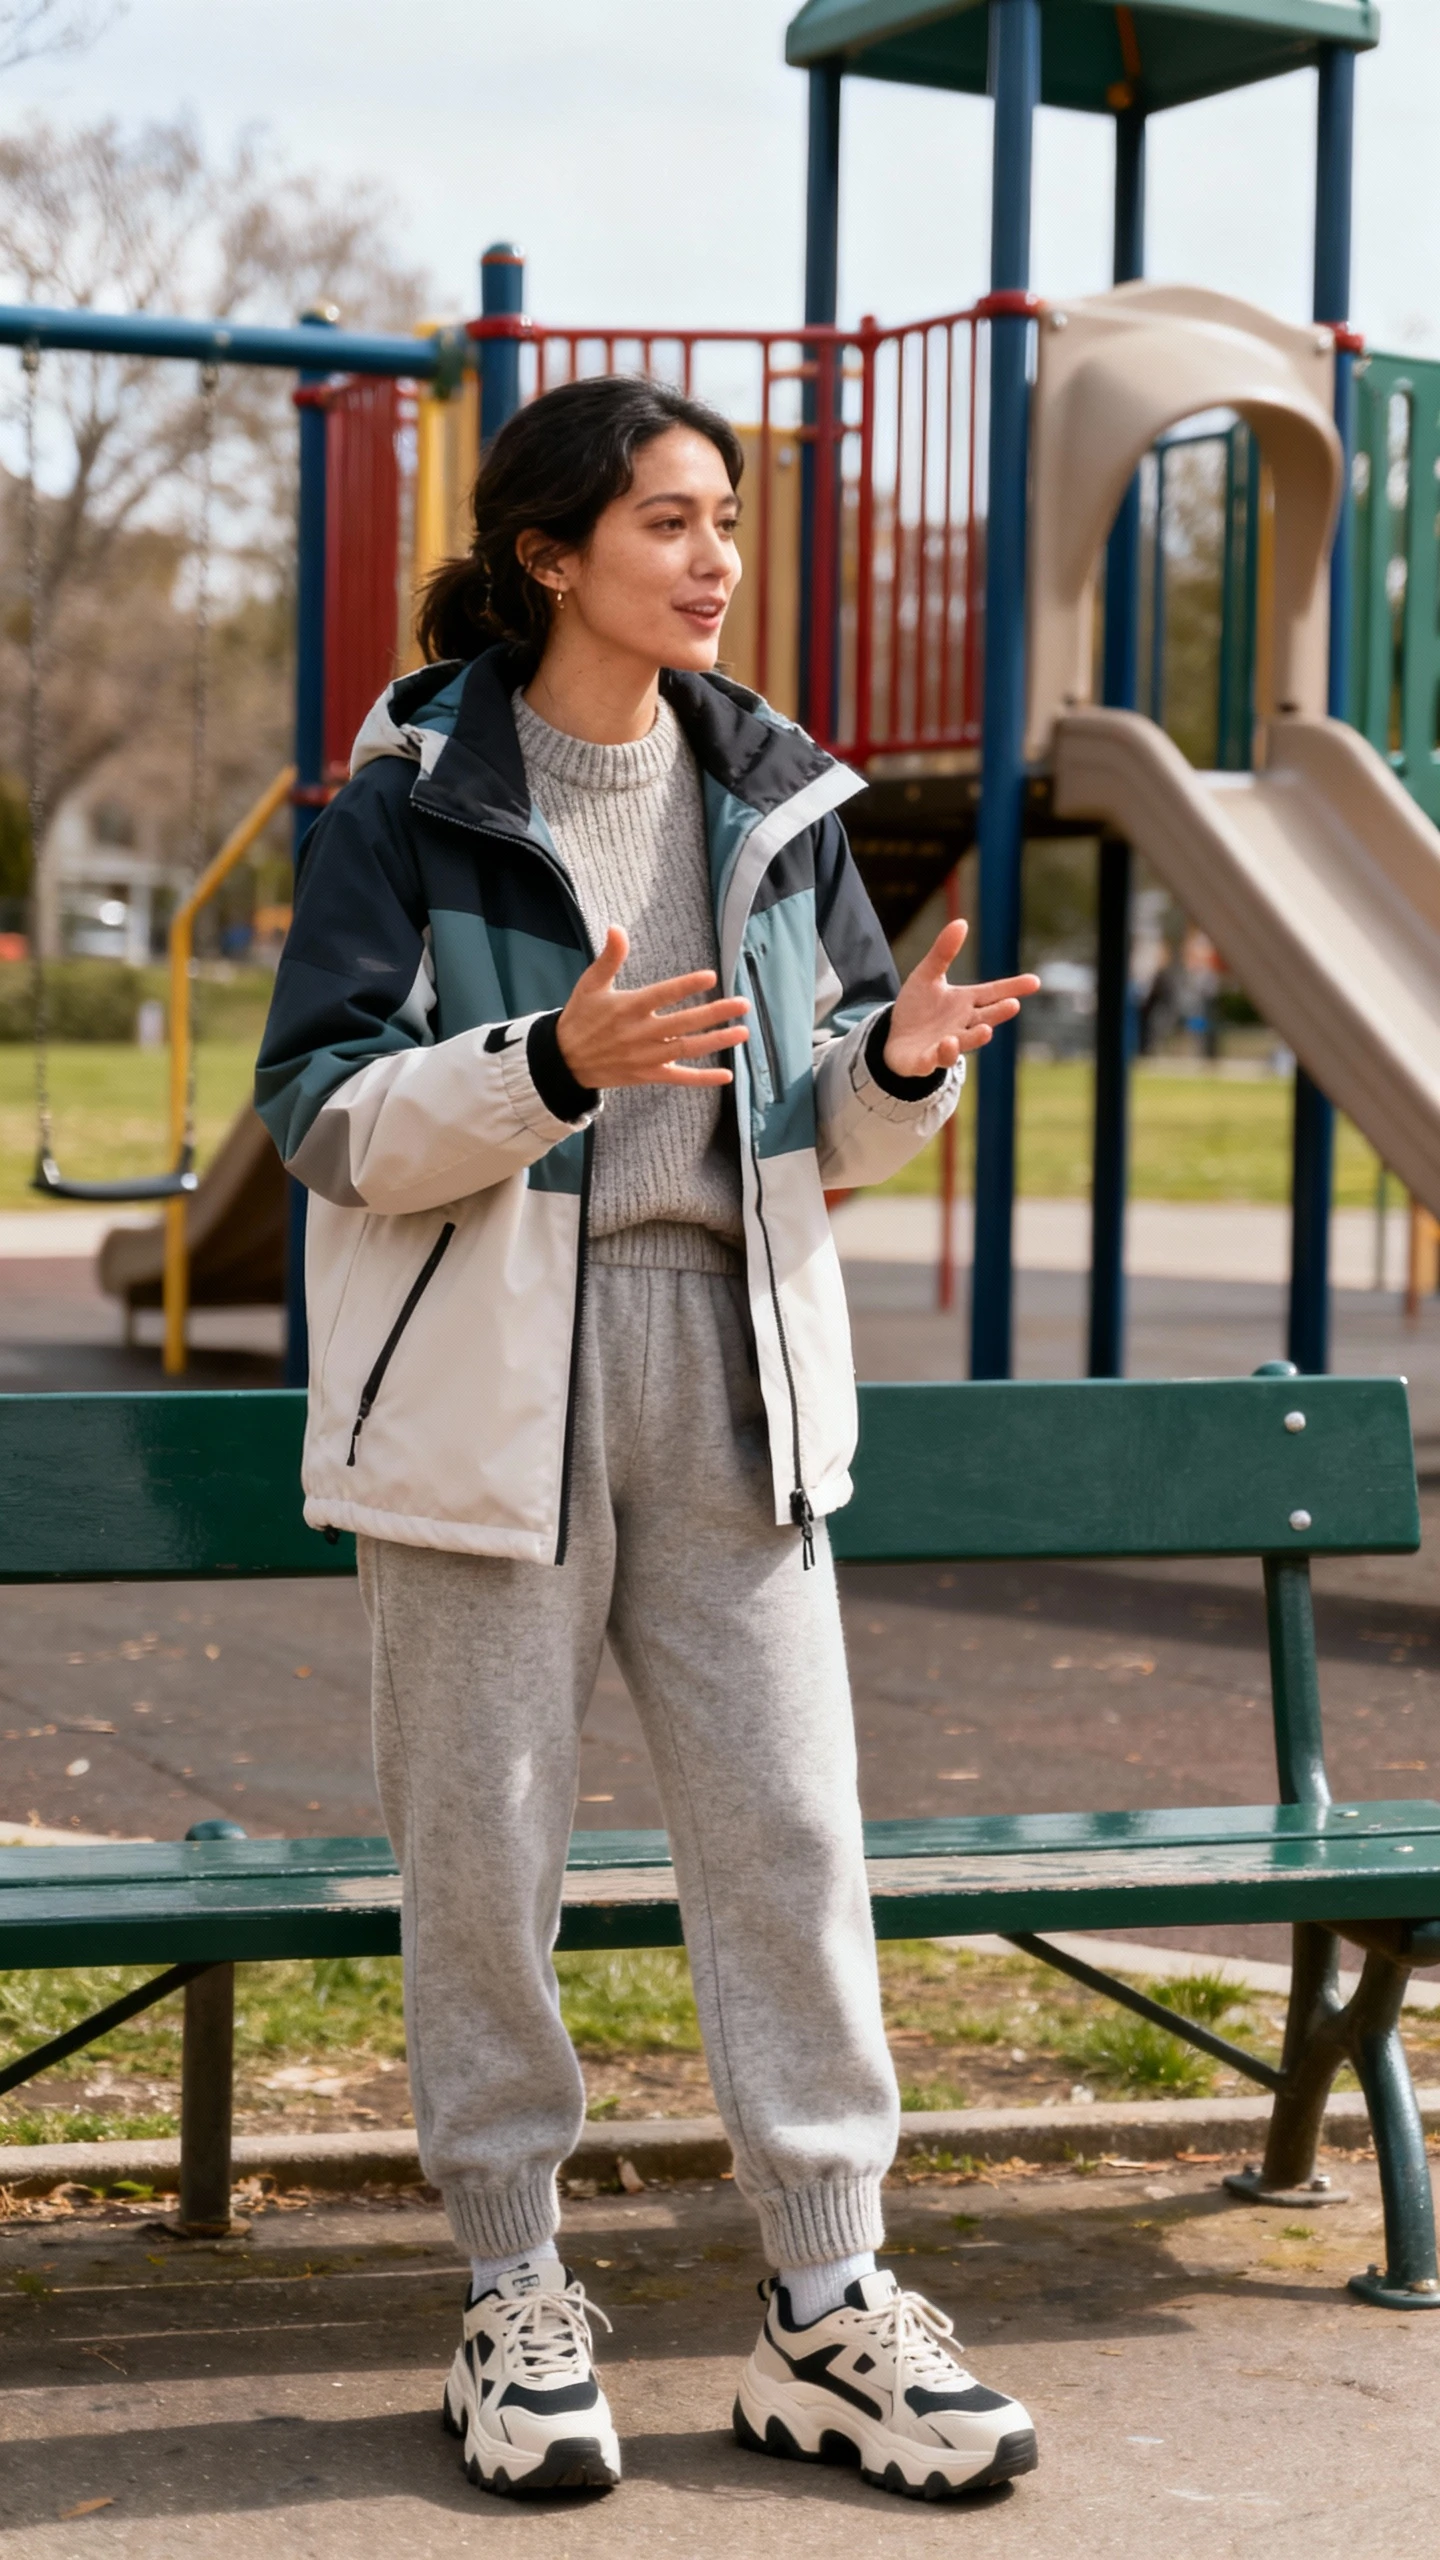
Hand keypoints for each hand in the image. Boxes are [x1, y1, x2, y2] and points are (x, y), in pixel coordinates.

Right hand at [557, 925, 748, 1089]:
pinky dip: (702, 1079)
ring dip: (717, 1041)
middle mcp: (639, 1033)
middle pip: (683, 1023)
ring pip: (687, 1049)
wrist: (563, 1061)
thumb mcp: (590, 984)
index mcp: (627, 1008)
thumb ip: (609, 957)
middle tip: (743, 1004)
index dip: (686, 986)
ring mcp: (646, 1056)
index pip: (662, 994)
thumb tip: (617, 928)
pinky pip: (679, 1077)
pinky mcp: (647, 1074)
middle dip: (715, 1013)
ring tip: (743, 1032)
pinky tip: (726, 1076)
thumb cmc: (581, 1017)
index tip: (711, 977)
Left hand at [884, 918, 1039, 1078]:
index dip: (1013, 988)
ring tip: (985, 1031)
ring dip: (975, 1038)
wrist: (895, 1039)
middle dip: (998, 1014)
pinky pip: (932, 1061)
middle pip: (984, 1018)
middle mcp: (961, 1025)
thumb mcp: (927, 975)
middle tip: (1013, 1005)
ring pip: (963, 1043)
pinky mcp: (923, 1062)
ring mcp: (945, 1045)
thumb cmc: (918, 1007)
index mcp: (965, 1003)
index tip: (1035, 982)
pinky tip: (945, 1045)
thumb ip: (943, 952)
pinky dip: (939, 1055)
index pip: (993, 993)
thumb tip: (961, 922)